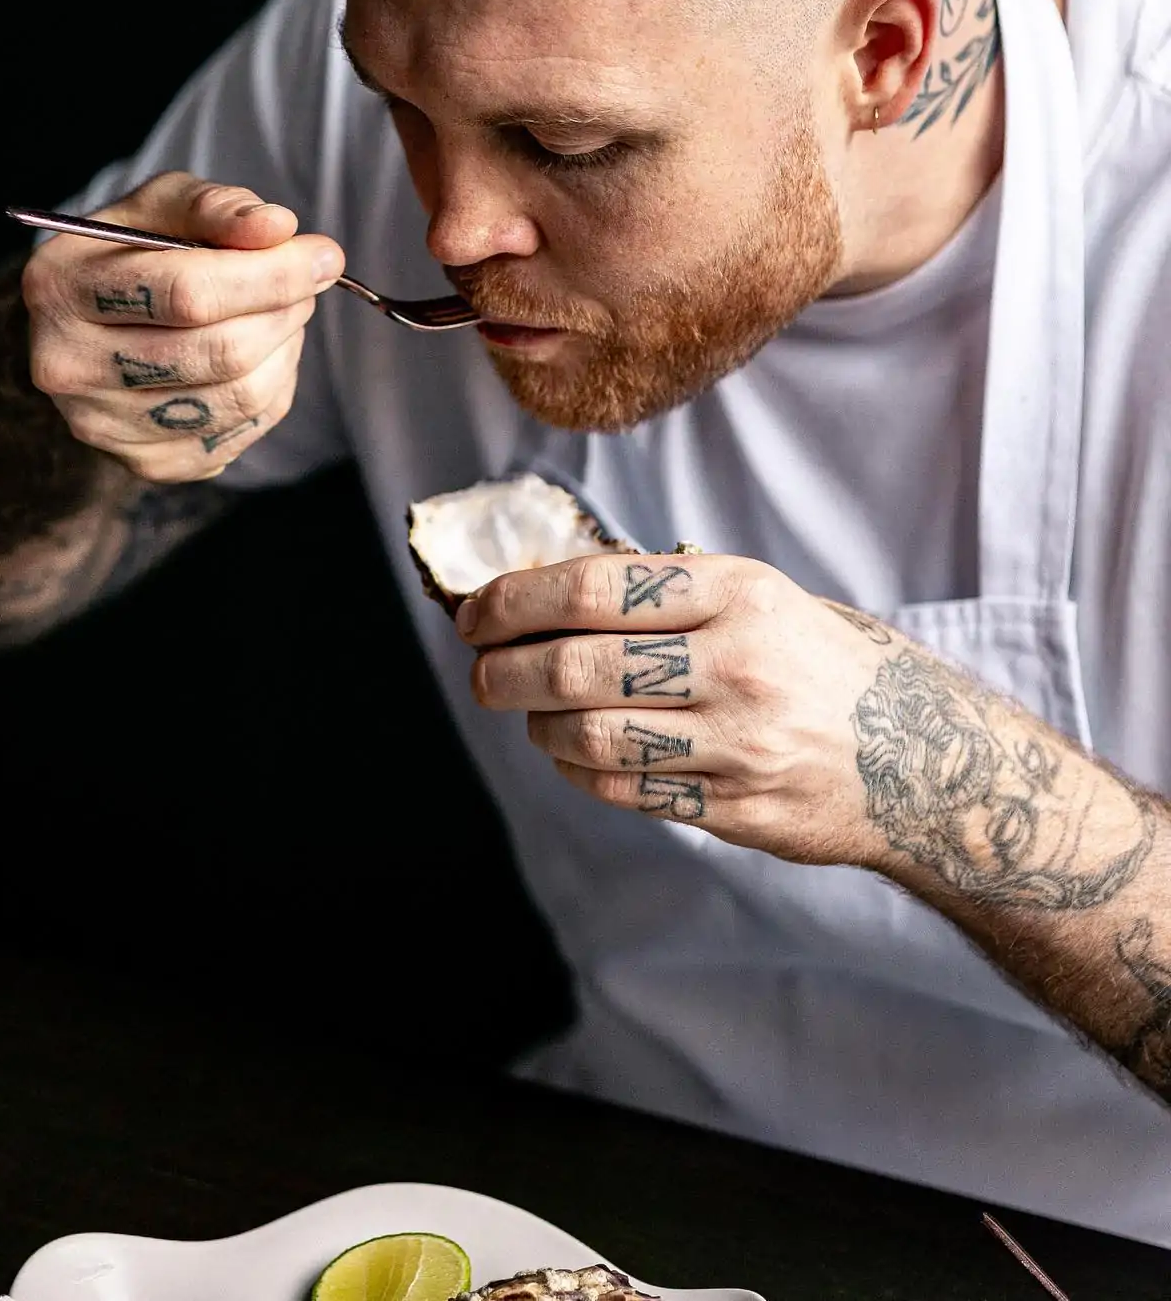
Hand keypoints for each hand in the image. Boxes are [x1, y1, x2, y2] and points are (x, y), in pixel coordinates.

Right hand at [21, 171, 343, 481]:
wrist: (87, 326)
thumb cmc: (131, 253)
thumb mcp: (161, 207)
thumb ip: (216, 207)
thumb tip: (278, 228)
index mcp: (62, 288)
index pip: (188, 293)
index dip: (272, 275)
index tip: (324, 256)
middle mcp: (68, 365)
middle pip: (220, 352)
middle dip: (285, 311)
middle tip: (307, 284)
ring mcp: (103, 425)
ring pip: (239, 396)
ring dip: (285, 349)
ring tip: (281, 315)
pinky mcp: (144, 463)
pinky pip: (241, 431)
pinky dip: (272, 389)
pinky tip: (260, 357)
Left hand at [458, 553, 903, 869]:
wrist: (923, 758)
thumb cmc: (817, 662)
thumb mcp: (760, 597)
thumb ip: (666, 594)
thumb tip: (542, 591)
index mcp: (739, 593)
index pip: (593, 588)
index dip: (514, 601)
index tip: (474, 614)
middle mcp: (738, 664)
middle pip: (576, 667)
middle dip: (503, 671)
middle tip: (480, 673)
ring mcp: (739, 743)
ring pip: (589, 736)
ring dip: (537, 726)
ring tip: (529, 714)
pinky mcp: (738, 809)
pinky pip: (625, 790)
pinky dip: (578, 771)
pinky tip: (572, 753)